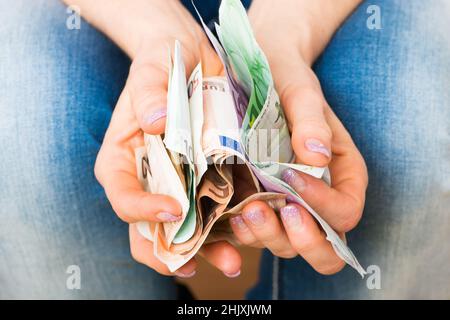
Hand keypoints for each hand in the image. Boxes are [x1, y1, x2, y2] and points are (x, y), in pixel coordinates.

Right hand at [91, 0, 240, 276]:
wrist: (193, 57)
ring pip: (184, 229)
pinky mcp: (208, 180)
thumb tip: (154, 120)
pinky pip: (214, 211)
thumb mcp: (153, 67)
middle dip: (172, 251)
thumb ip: (148, 91)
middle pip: (150, 227)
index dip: (142, 210)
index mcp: (123, 158)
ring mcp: (179, 183)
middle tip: (195, 264)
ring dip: (206, 249)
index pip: (122, 195)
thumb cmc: (164, 61)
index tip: (172, 210)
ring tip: (233, 261)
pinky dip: (228, 227)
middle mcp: (149, 179)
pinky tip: (248, 234)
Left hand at [229, 0, 366, 274]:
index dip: (324, 206)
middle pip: (322, 243)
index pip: (345, 209)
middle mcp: (318, 197)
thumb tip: (317, 154)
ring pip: (288, 244)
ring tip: (244, 210)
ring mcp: (288, 205)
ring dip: (266, 236)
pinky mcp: (260, 205)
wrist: (254, 70)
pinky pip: (258, 235)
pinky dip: (246, 234)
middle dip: (298, 237)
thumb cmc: (284, 77)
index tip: (293, 178)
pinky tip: (230, 213)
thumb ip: (311, 120)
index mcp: (341, 172)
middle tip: (267, 208)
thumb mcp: (300, 91)